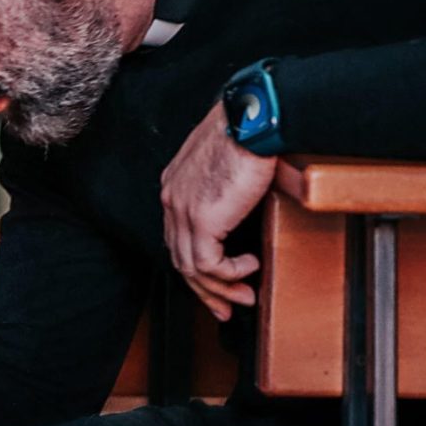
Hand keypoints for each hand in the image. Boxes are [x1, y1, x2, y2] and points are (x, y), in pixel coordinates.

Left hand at [160, 102, 276, 320]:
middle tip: (226, 306)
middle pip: (180, 257)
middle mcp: (172, 199)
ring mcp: (183, 210)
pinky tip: (249, 267)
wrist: (253, 119)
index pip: (178, 237)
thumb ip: (224, 185)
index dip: (197, 266)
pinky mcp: (202, 220)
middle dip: (205, 289)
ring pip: (192, 268)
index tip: (216, 282)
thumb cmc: (248, 129)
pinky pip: (210, 264)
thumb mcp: (227, 161)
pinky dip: (230, 274)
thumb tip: (241, 203)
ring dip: (221, 288)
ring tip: (245, 295)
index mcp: (175, 185)